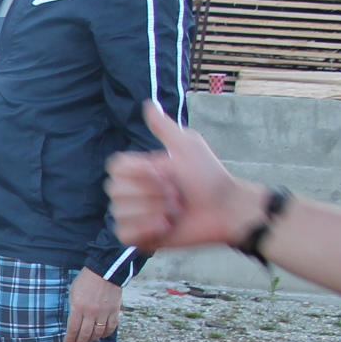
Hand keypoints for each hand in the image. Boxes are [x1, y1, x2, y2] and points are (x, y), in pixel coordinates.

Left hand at [67, 270, 122, 341]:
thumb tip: (74, 322)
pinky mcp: (114, 311)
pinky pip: (111, 327)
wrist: (104, 271)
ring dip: (92, 339)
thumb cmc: (85, 281)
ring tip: (88, 340)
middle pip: (85, 334)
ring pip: (98, 333)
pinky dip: (106, 334)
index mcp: (78, 307)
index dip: (70, 339)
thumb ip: (73, 308)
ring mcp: (104, 312)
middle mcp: (91, 312)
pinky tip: (101, 335)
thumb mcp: (73, 293)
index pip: (73, 329)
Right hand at [106, 100, 263, 250]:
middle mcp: (132, 192)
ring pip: (120, 212)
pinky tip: (166, 226)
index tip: (164, 171)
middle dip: (151, 193)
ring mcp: (134, 216)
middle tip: (177, 193)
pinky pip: (123, 233)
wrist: (225, 209)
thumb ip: (165, 127)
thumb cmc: (209, 177)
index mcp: (139, 171)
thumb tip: (149, 103)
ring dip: (154, 211)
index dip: (139, 172)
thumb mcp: (187, 146)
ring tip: (176, 211)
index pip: (114, 168)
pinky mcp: (139, 238)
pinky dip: (146, 229)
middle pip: (115, 191)